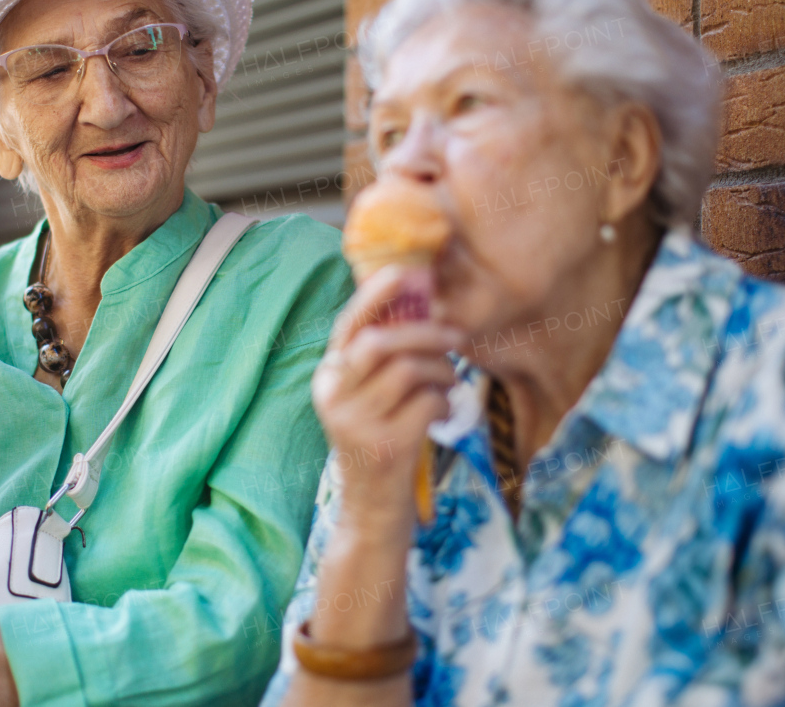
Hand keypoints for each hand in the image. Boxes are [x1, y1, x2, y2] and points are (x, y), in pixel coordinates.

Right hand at [312, 266, 454, 532]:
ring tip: (448, 385)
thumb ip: (383, 358)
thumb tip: (417, 301)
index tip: (408, 272)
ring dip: (442, 372)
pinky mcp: (383, 447)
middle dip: (426, 332)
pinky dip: (444, 403)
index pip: (349, 326)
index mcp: (327, 379)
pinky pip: (427, 403)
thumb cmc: (382, 442)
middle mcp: (333, 398)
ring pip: (409, 369)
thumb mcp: (371, 399)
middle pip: (382, 342)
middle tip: (457, 337)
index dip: (377, 295)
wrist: (373, 511)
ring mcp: (355, 424)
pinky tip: (442, 415)